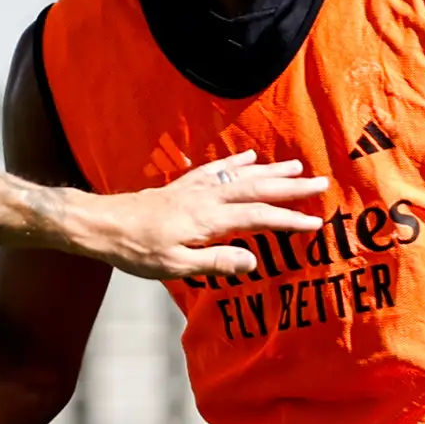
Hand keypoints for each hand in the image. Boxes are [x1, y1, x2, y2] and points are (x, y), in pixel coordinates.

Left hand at [75, 151, 328, 282]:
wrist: (103, 225)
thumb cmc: (137, 251)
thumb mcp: (177, 266)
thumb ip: (216, 262)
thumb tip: (254, 261)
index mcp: (209, 219)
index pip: (259, 217)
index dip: (288, 221)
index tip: (316, 223)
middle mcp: (207, 197)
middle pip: (257, 188)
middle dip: (291, 186)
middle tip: (320, 182)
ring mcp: (195, 188)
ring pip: (240, 174)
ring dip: (270, 170)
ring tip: (297, 166)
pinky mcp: (183, 185)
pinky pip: (217, 168)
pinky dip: (237, 161)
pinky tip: (249, 157)